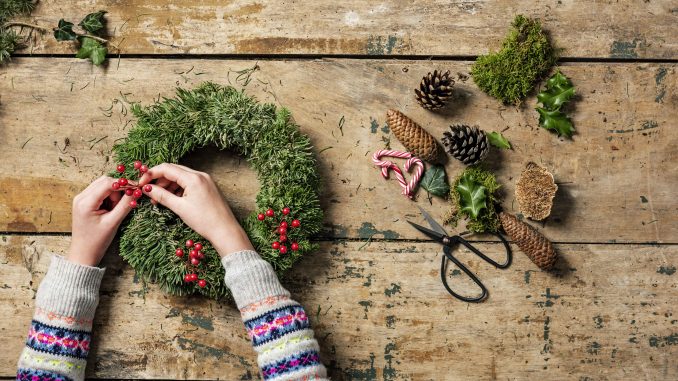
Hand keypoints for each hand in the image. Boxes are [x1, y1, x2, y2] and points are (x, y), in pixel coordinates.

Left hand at [68, 176, 133, 265]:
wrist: (83, 252)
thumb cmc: (97, 241)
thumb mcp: (113, 222)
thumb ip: (125, 205)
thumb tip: (137, 191)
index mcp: (86, 202)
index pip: (108, 183)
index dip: (124, 184)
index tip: (137, 188)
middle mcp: (81, 196)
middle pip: (105, 181)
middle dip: (118, 190)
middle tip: (124, 203)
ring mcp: (81, 198)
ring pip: (103, 185)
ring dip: (114, 193)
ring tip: (115, 209)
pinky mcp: (84, 201)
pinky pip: (100, 191)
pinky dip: (109, 196)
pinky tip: (111, 208)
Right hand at [138, 163, 253, 256]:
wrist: (225, 231)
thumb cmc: (204, 221)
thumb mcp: (179, 208)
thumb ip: (161, 196)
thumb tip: (146, 189)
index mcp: (193, 178)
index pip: (166, 168)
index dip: (150, 174)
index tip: (141, 184)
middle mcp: (200, 175)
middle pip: (173, 170)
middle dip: (159, 180)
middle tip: (149, 193)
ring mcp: (205, 180)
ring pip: (181, 177)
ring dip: (168, 185)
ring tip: (159, 200)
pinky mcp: (208, 187)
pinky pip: (189, 183)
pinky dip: (178, 189)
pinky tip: (172, 199)